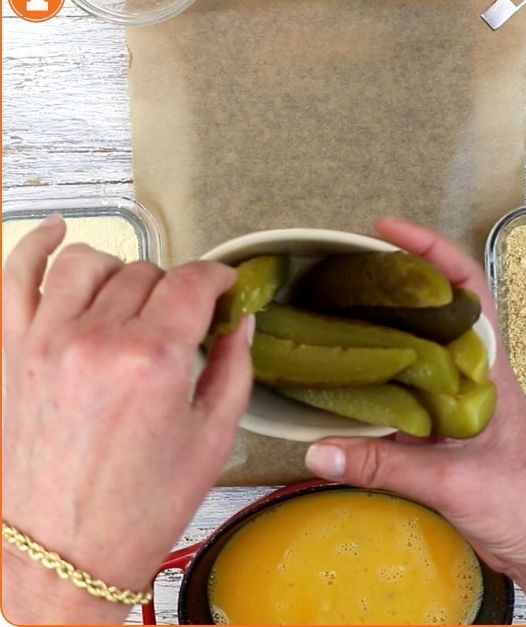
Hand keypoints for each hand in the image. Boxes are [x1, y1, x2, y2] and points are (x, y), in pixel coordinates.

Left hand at [2, 215, 253, 624]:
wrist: (63, 553)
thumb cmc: (138, 509)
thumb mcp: (212, 440)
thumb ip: (233, 368)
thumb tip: (240, 324)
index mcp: (154, 361)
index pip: (193, 283)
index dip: (219, 278)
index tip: (226, 286)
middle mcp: (96, 340)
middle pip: (146, 274)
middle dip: (174, 290)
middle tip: (184, 319)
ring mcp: (43, 342)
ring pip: (87, 263)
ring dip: (119, 270)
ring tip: (132, 296)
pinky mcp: (9, 354)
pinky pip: (13, 276)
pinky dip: (36, 246)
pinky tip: (58, 234)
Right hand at [303, 217, 525, 623]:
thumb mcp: (452, 482)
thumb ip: (383, 466)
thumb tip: (320, 449)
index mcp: (489, 370)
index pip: (466, 289)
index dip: (430, 252)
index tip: (387, 230)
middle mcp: (474, 377)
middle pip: (433, 310)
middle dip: (391, 281)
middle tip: (341, 268)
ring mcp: (459, 404)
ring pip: (416, 350)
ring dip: (380, 328)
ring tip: (330, 312)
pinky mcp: (445, 435)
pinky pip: (404, 394)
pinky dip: (374, 382)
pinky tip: (342, 384)